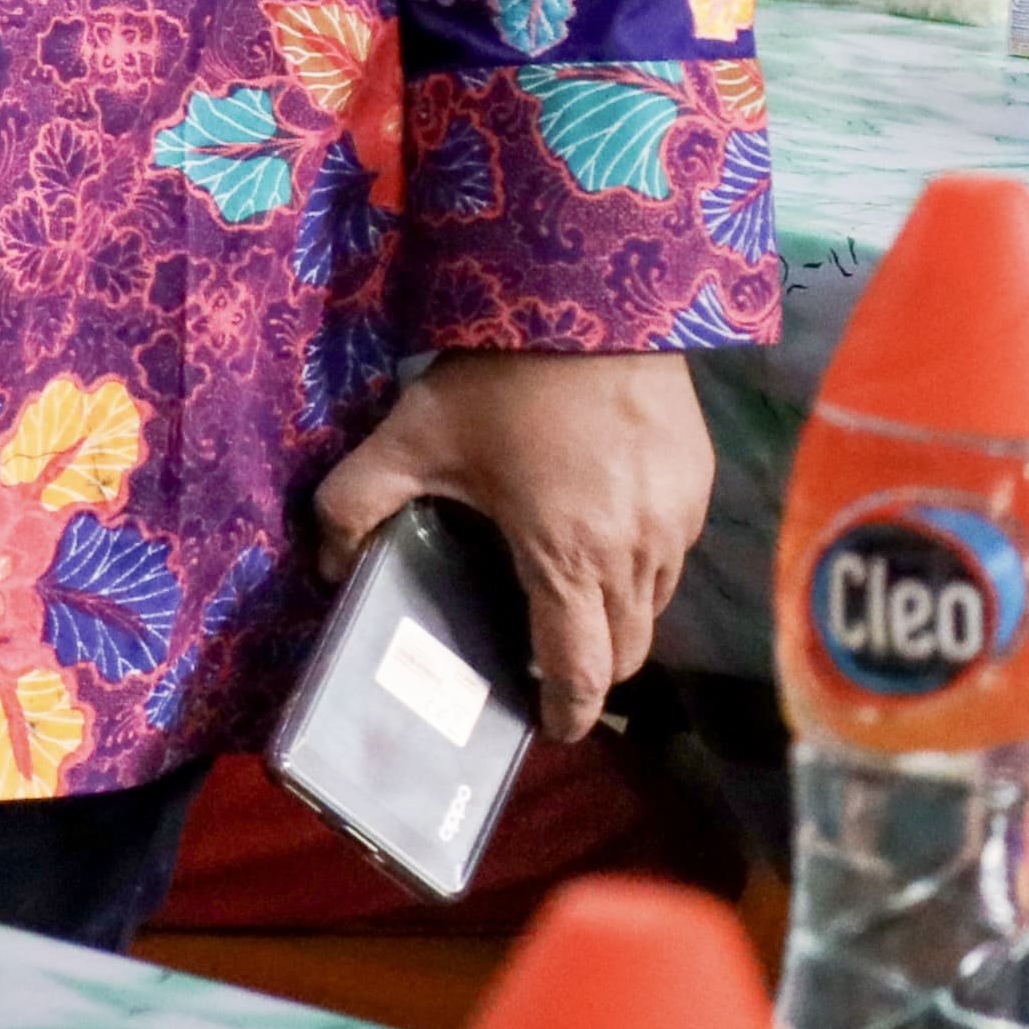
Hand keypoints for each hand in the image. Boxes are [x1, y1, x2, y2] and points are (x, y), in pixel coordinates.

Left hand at [315, 350, 711, 741]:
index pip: (582, 668)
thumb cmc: (499, 379)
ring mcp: (679, 520)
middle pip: (625, 650)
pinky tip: (593, 540)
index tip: (547, 726)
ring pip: (653, 605)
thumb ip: (353, 505)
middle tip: (544, 668)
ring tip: (562, 605)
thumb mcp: (407, 438)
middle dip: (588, 672)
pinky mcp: (699, 486)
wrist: (592, 301)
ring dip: (615, 620)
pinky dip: (638, 569)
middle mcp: (637, 552)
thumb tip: (330, 566)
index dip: (565, 710)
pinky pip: (672, 555)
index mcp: (570, 556)